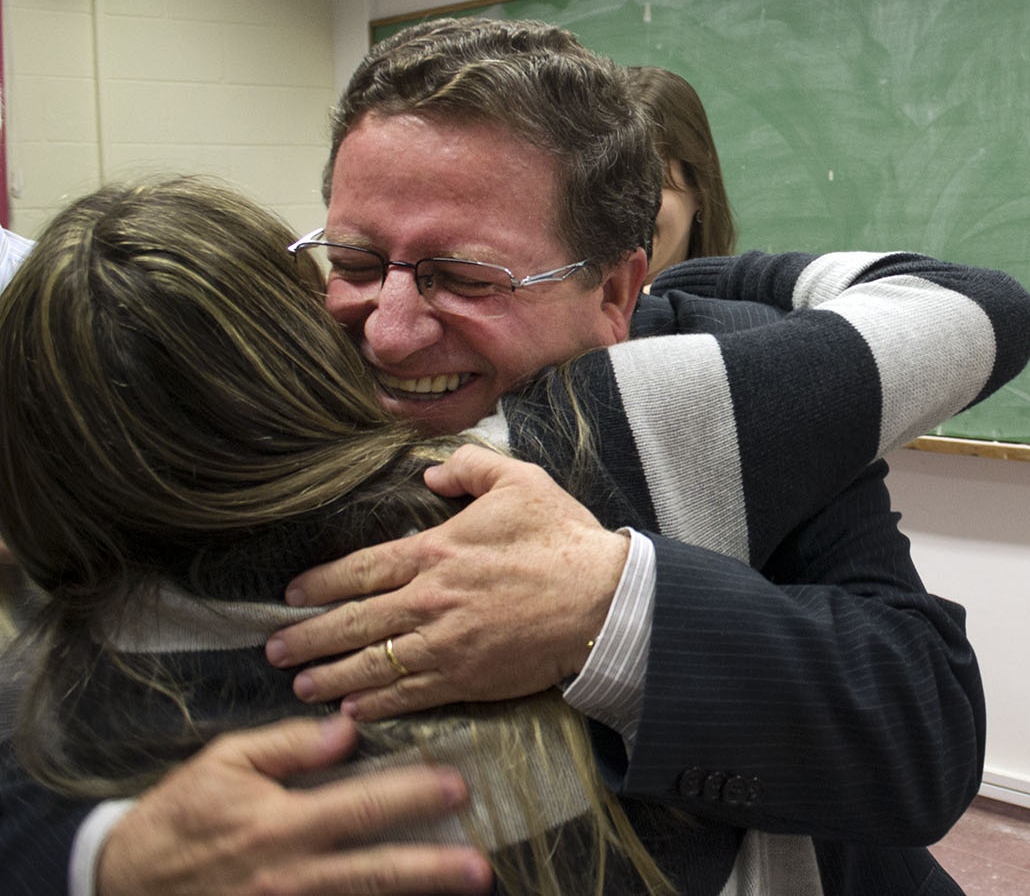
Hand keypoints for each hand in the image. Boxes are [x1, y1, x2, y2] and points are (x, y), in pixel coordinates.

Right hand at [97, 715, 490, 895]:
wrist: (126, 881)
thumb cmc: (180, 815)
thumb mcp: (224, 763)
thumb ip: (288, 744)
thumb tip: (347, 731)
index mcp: (281, 823)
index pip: (361, 806)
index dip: (413, 797)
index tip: (457, 787)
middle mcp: (292, 873)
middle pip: (375, 871)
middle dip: (433, 868)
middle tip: (481, 865)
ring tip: (464, 887)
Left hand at [266, 445, 628, 719]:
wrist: (604, 599)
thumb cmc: (563, 539)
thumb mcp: (521, 481)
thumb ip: (470, 468)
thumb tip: (432, 473)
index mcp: (437, 552)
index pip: (362, 569)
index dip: (322, 584)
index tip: (292, 595)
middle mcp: (431, 600)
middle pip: (355, 622)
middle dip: (310, 638)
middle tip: (275, 649)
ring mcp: (447, 644)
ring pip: (374, 664)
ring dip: (332, 675)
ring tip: (301, 685)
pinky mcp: (468, 678)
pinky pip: (411, 694)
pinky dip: (378, 704)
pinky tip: (354, 709)